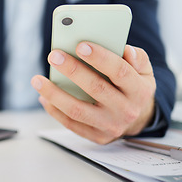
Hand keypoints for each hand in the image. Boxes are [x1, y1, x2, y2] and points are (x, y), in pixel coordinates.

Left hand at [31, 42, 155, 143]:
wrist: (138, 119)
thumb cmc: (134, 87)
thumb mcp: (144, 71)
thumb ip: (138, 58)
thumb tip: (126, 49)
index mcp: (139, 90)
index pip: (120, 71)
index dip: (100, 58)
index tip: (80, 45)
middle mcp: (126, 110)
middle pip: (96, 88)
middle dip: (73, 70)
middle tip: (54, 56)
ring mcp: (110, 126)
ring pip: (78, 110)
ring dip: (54, 94)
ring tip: (37, 80)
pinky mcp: (97, 136)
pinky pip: (71, 124)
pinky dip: (54, 110)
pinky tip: (43, 96)